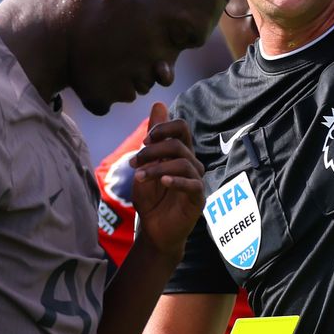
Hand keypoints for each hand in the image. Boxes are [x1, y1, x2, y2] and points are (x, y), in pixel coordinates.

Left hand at [130, 102, 204, 257]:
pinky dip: (176, 181)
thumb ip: (153, 138)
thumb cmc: (152, 198)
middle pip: (178, 143)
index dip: (163, 129)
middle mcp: (191, 163)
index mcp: (180, 153)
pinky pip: (192, 184)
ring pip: (182, 162)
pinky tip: (162, 182)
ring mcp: (196, 180)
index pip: (181, 127)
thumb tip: (158, 103)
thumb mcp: (146, 165)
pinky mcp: (198, 198)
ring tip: (139, 178)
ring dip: (156, 168)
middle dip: (153, 150)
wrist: (154, 230)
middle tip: (135, 162)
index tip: (144, 141)